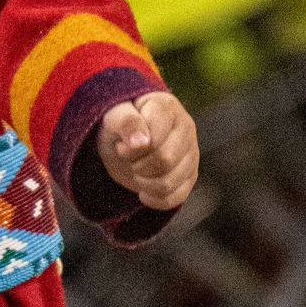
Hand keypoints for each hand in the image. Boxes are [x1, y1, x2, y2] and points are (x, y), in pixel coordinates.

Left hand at [97, 91, 198, 210]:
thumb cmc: (118, 125)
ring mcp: (192, 152)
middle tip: (128, 159)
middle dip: (138, 165)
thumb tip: (141, 143)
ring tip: (136, 170)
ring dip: (143, 183)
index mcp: (166, 107)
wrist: (124, 139)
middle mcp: (186, 127)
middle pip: (165, 161)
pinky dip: (154, 199)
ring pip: (169, 182)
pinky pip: (175, 198)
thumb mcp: (113, 118)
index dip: (130, 150)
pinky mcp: (191, 175)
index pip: (153, 140)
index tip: (121, 145)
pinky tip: (144, 190)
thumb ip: (126, 122)